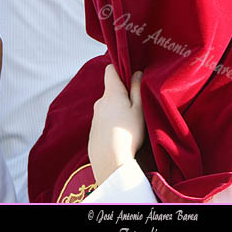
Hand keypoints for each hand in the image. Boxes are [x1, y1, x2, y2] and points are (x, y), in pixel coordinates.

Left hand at [88, 66, 144, 184]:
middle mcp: (99, 102)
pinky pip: (104, 121)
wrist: (110, 162)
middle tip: (136, 106)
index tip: (130, 76)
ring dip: (117, 110)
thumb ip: (137, 89)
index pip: (110, 70)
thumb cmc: (129, 134)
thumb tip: (136, 72)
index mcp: (111, 93)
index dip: (120, 69)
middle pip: (111, 91)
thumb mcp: (139, 109)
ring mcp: (94, 117)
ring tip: (129, 125)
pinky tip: (120, 136)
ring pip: (108, 107)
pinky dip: (111, 124)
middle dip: (122, 94)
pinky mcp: (93, 132)